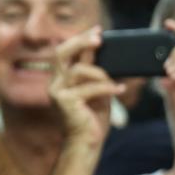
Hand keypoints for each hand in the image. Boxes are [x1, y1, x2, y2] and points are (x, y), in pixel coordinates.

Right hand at [49, 26, 121, 148]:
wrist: (86, 144)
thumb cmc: (92, 119)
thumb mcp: (97, 91)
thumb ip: (96, 74)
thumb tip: (105, 55)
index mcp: (60, 79)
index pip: (66, 52)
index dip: (80, 39)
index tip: (98, 30)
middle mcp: (55, 83)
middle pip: (61, 53)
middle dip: (81, 42)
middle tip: (99, 38)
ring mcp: (57, 92)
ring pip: (78, 70)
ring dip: (101, 74)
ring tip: (114, 83)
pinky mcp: (65, 102)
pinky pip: (89, 88)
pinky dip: (107, 88)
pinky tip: (119, 90)